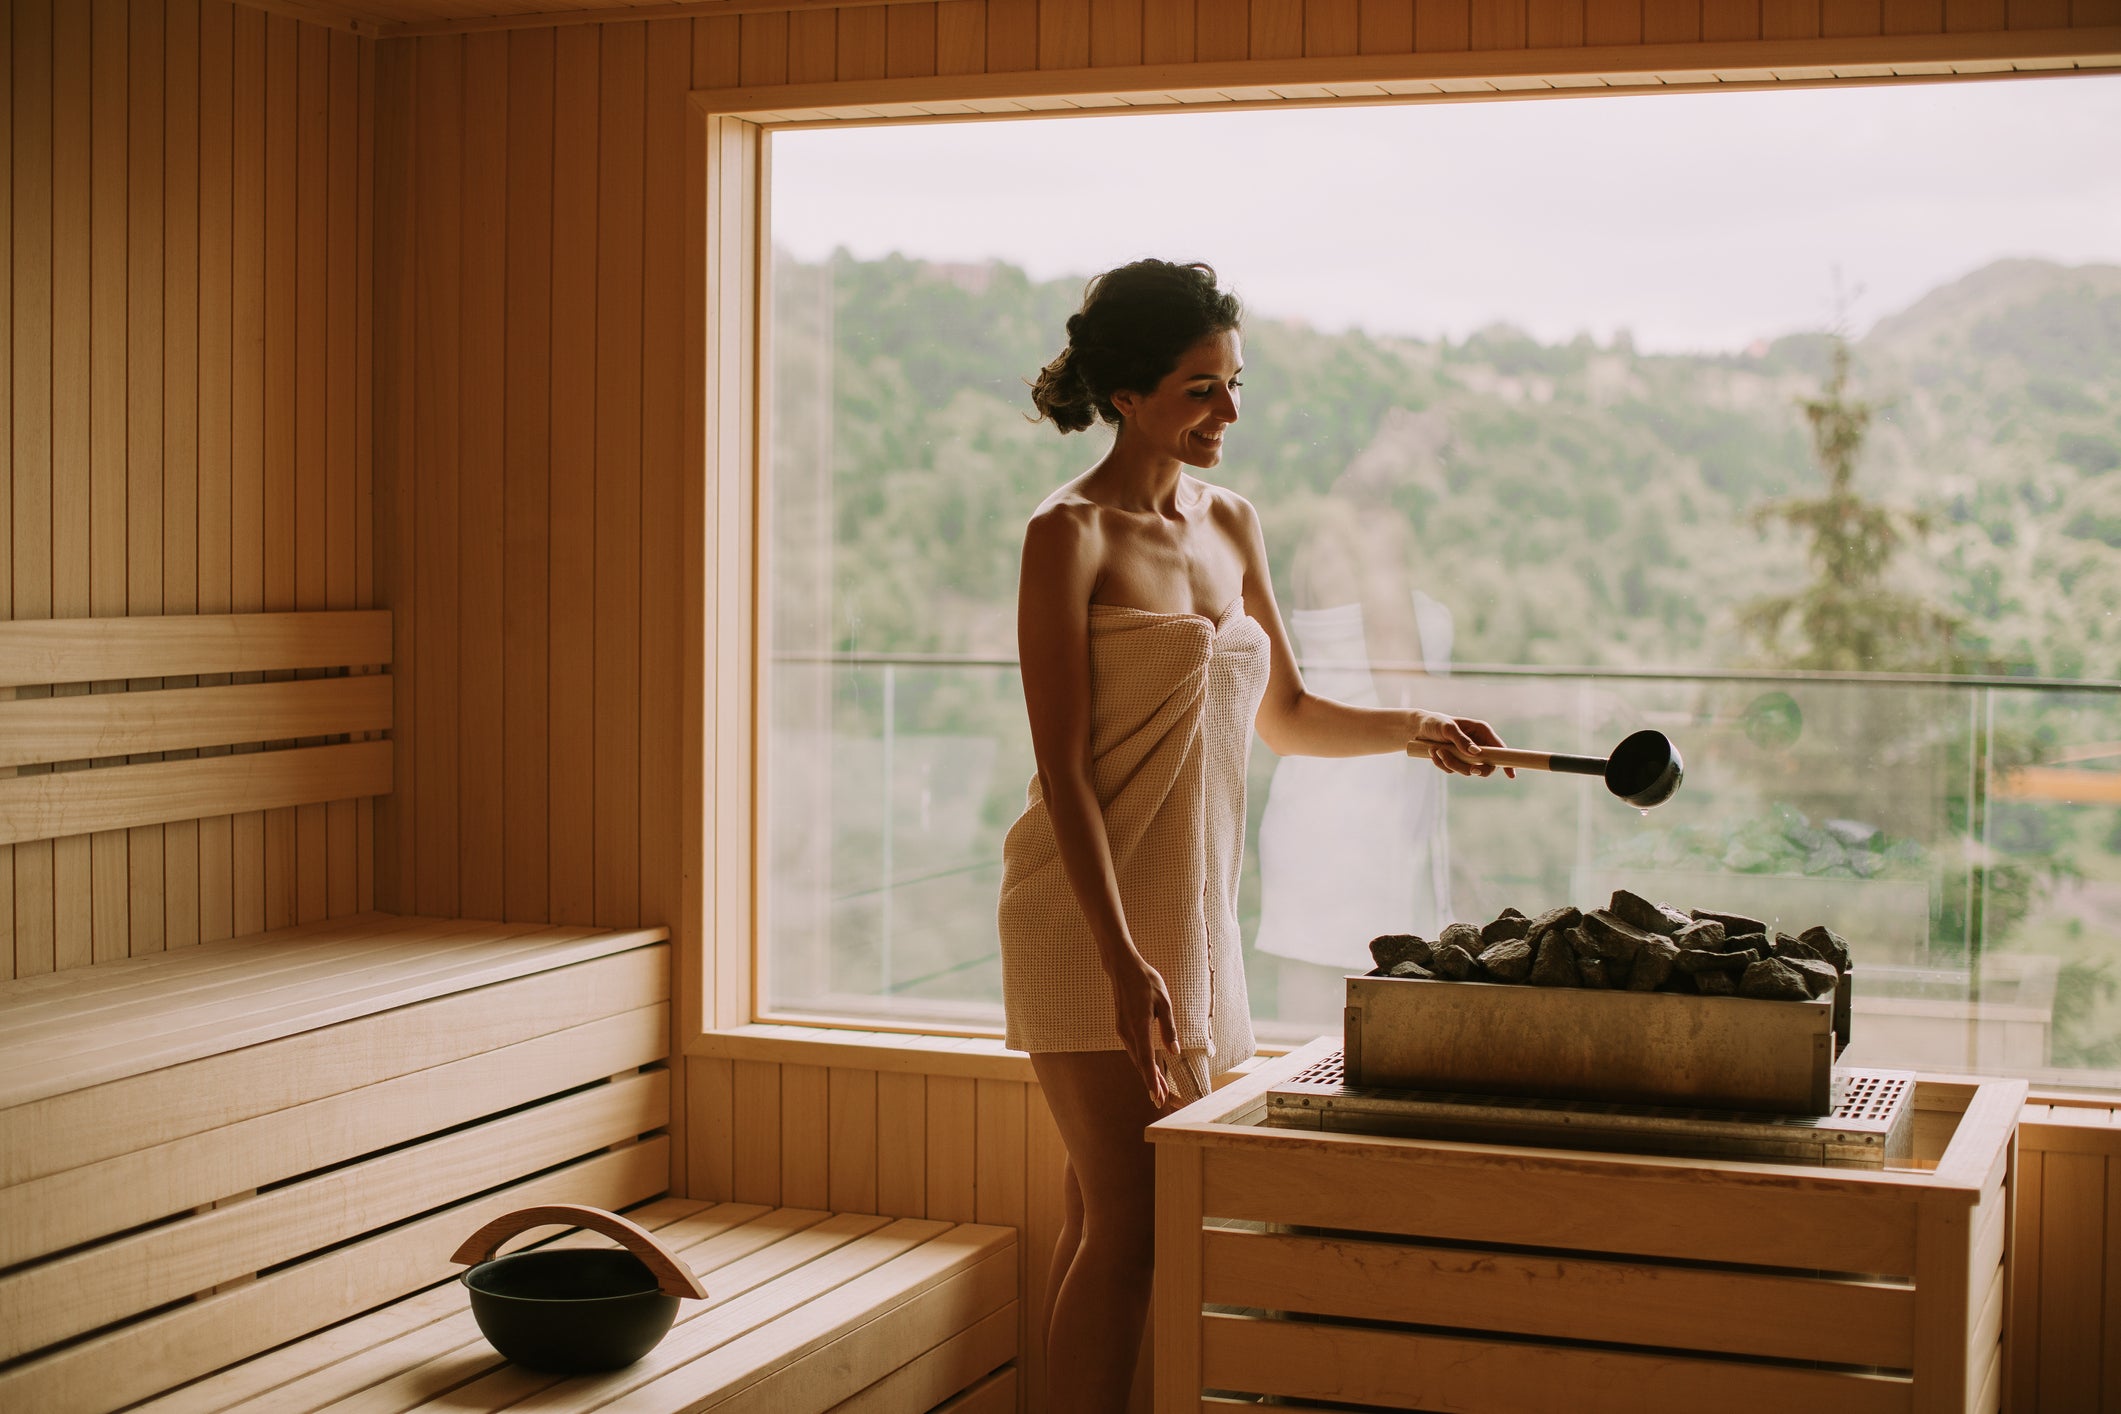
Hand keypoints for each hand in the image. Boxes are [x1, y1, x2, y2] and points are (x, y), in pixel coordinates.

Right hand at [1106, 950, 1182, 1107]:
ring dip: (1147, 1074)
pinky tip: (1150, 1068)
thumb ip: (1168, 1028)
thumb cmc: (1145, 981)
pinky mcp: (1123, 1027)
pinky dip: (1142, 1062)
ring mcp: (1123, 1030)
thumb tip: (1174, 1051)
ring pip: (1136, 1058)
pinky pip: (1134, 1049)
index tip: (1157, 1096)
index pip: (1146, 1059)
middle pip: (1140, 1063)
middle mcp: (1128, 1031)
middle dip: (1151, 1082)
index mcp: (1139, 1025)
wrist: (1122, 968)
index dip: (1152, 1080)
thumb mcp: (1163, 1001)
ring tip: (1159, 1089)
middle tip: (1162, 1101)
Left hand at [1409, 710, 1513, 778]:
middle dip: (1472, 768)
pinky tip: (1433, 753)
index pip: (1500, 749)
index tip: (1511, 775)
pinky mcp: (1455, 760)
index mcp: (1481, 732)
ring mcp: (1466, 754)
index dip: (1506, 762)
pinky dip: (1442, 764)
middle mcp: (1477, 744)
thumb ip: (1462, 740)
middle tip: (1465, 768)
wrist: (1417, 728)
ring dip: (1451, 763)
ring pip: (1467, 770)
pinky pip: (1453, 770)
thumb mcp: (1448, 729)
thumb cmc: (1435, 723)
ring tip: (1438, 750)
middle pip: (1485, 766)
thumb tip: (1477, 754)